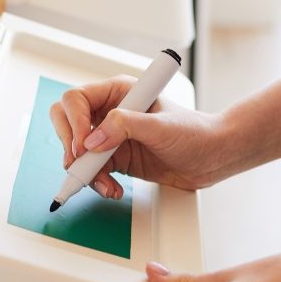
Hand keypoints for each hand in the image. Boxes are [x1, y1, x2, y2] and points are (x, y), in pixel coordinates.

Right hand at [49, 76, 229, 198]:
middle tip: (79, 164)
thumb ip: (125, 127)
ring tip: (105, 185)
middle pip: (67, 122)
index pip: (77, 99)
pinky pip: (92, 170)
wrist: (213, 157)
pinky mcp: (115, 158)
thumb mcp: (160, 126)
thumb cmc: (194, 132)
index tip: (83, 145)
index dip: (74, 121)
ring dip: (85, 171)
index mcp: (119, 92)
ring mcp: (111, 136)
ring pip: (77, 151)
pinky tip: (113, 189)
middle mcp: (110, 112)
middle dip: (70, 145)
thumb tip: (93, 139)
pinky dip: (97, 182)